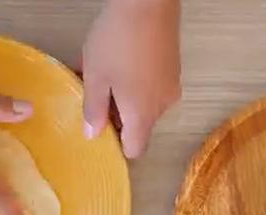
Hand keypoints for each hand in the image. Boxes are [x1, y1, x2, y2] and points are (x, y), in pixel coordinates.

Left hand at [82, 0, 180, 157]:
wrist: (148, 0)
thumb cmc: (117, 41)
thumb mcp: (96, 77)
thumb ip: (93, 110)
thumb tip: (92, 135)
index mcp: (143, 115)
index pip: (134, 149)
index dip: (116, 145)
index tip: (97, 128)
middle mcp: (162, 106)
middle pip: (139, 126)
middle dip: (115, 116)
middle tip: (92, 96)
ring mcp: (170, 85)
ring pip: (144, 104)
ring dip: (123, 97)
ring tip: (101, 74)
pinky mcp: (172, 67)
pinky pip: (151, 86)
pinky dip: (135, 83)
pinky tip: (118, 62)